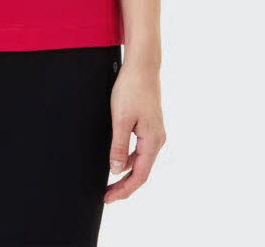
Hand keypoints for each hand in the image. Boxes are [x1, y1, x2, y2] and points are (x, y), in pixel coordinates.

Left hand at [105, 61, 165, 203]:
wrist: (142, 66)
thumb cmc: (132, 89)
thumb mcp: (121, 119)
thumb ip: (118, 146)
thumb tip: (116, 170)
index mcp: (152, 141)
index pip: (139, 175)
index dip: (124, 190)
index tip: (108, 198)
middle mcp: (157, 140)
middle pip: (141, 171)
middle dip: (124, 185)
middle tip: (107, 195)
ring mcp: (154, 132)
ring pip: (140, 160)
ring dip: (125, 172)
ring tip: (109, 181)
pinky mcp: (149, 125)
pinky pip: (139, 149)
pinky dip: (128, 157)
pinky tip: (116, 158)